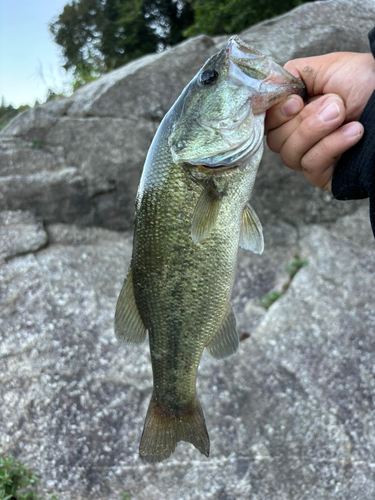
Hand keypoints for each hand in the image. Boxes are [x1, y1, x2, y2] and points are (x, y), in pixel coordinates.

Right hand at [265, 52, 374, 190]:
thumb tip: (265, 86)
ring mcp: (311, 157)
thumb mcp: (325, 67)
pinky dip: (331, 146)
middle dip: (302, 121)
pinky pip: (311, 165)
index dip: (275, 114)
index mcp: (295, 112)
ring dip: (315, 131)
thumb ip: (289, 75)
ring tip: (343, 114)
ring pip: (290, 155)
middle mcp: (300, 136)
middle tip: (333, 104)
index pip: (266, 123)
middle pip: (274, 141)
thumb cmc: (366, 82)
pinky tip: (353, 131)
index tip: (296, 101)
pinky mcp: (324, 175)